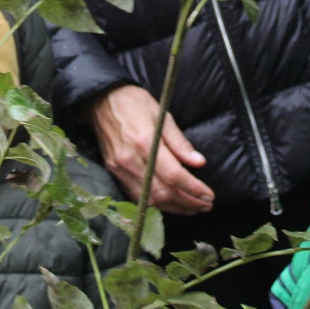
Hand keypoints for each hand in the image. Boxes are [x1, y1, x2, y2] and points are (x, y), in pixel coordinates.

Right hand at [89, 85, 213, 214]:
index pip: (174, 175)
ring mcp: (120, 169)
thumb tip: (199, 163)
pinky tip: (169, 204)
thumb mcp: (162, 114)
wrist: (100, 100)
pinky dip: (154, 204)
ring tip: (192, 208)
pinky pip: (136, 196)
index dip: (194, 188)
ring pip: (149, 199)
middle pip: (162, 192)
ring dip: (173, 208)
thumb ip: (180, 142)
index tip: (209, 196)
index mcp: (145, 142)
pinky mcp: (113, 172)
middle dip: (187, 202)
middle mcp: (131, 160)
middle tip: (206, 205)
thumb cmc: (134, 103)